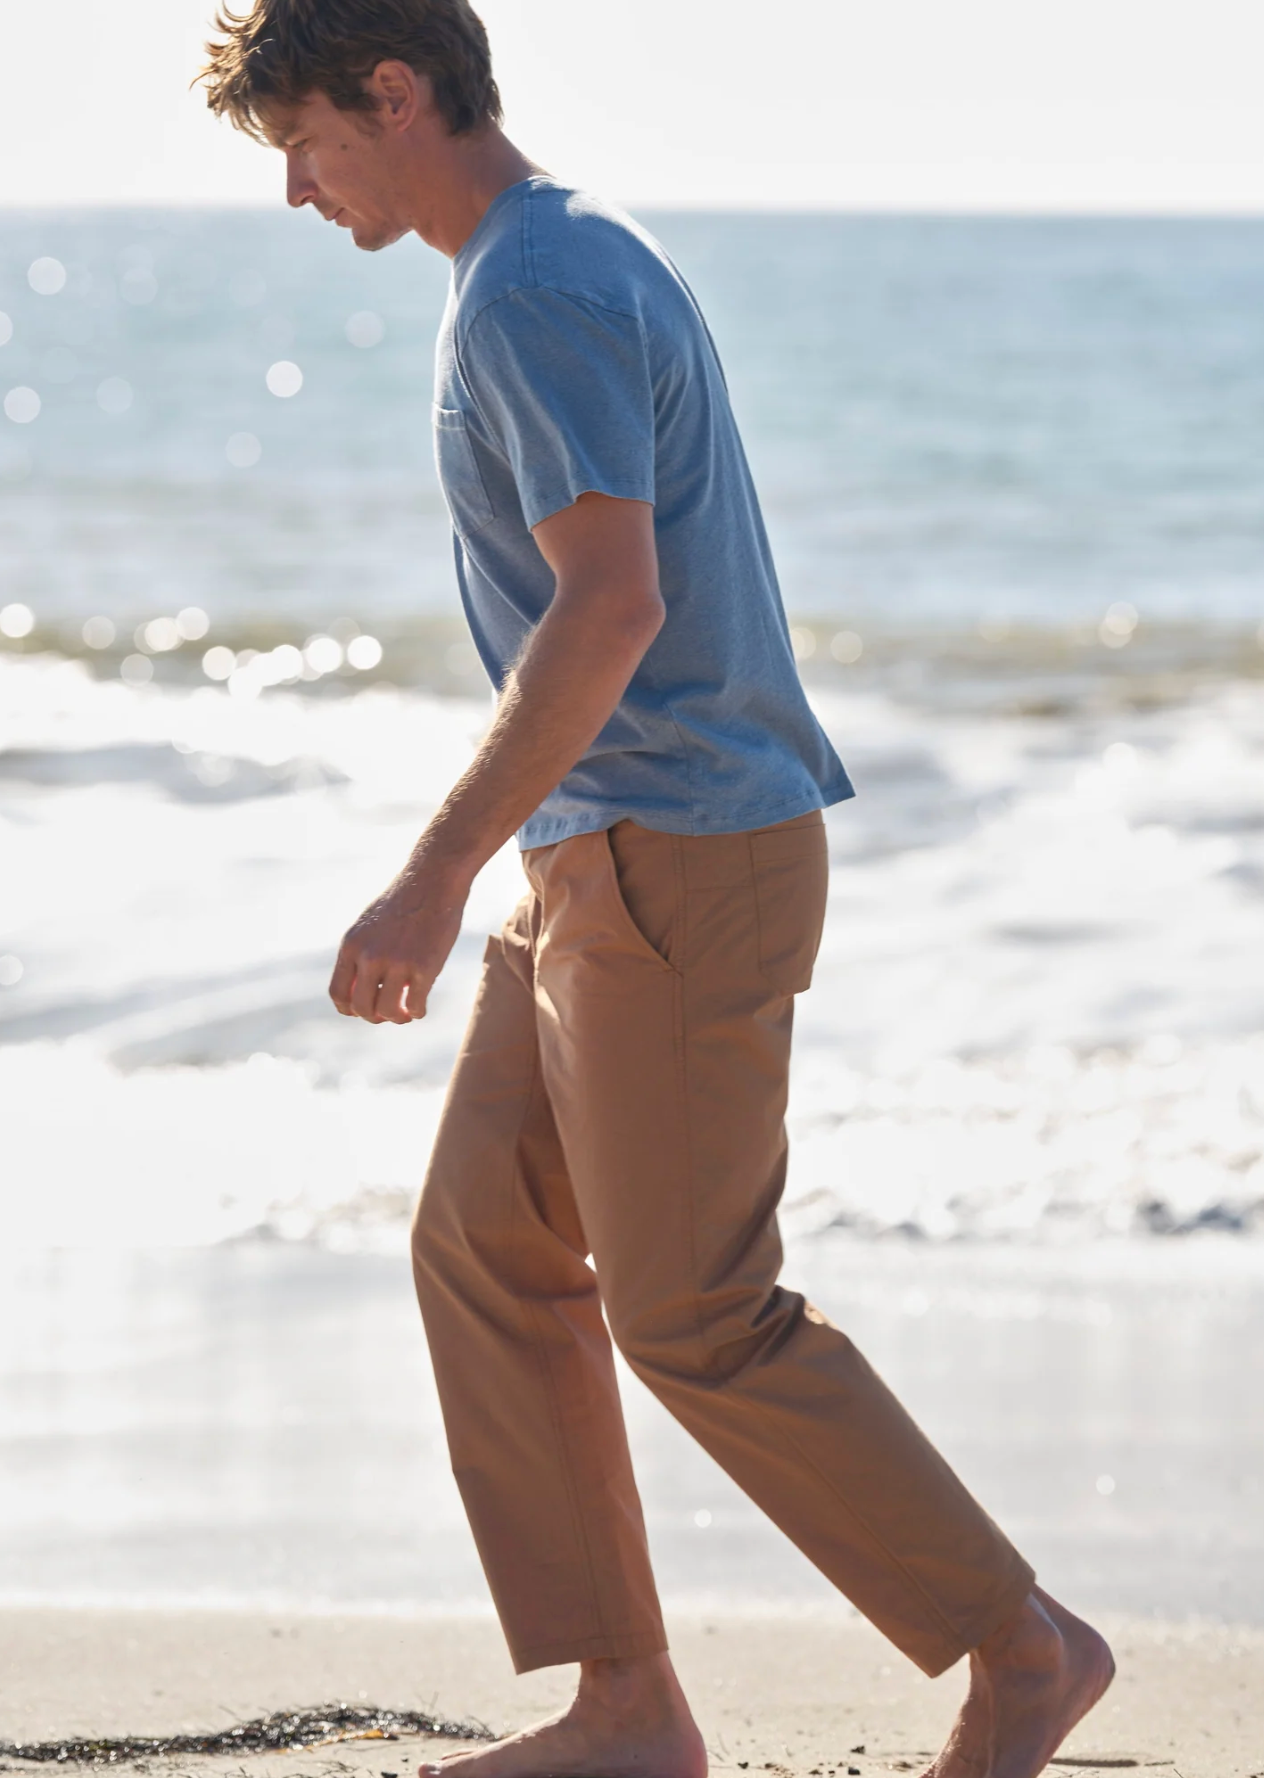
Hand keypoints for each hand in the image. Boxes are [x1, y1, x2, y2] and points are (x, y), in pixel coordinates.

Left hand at [328, 863, 468, 1024]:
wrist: (433, 879)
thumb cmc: (404, 901)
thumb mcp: (369, 925)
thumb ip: (361, 954)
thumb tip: (363, 988)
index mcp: (351, 945)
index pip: (338, 993)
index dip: (350, 1009)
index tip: (366, 1008)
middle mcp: (369, 956)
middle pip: (361, 1007)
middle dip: (374, 1016)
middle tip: (390, 1012)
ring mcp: (396, 962)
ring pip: (386, 1012)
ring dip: (397, 1018)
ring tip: (406, 1012)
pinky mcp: (424, 966)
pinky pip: (416, 1006)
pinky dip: (417, 1012)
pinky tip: (421, 1005)